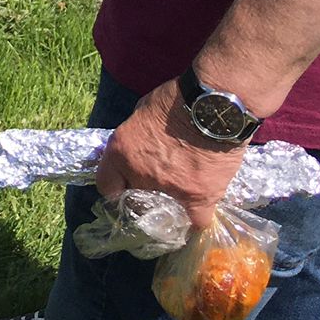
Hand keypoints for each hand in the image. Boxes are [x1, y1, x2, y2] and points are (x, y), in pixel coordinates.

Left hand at [95, 79, 249, 228]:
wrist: (213, 106)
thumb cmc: (176, 100)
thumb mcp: (142, 112)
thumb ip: (137, 135)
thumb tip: (141, 146)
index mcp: (120, 151)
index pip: (106, 184)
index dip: (116, 185)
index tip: (124, 184)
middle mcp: (140, 174)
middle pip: (136, 197)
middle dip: (144, 191)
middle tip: (158, 181)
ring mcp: (171, 188)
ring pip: (165, 209)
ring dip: (171, 200)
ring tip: (182, 188)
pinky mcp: (201, 196)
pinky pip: (197, 219)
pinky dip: (198, 217)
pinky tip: (201, 209)